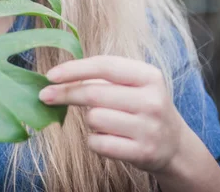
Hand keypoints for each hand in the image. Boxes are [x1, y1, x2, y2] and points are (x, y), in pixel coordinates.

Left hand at [39, 56, 185, 174]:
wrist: (175, 145)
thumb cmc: (144, 106)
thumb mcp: (136, 83)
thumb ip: (106, 75)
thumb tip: (61, 76)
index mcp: (149, 75)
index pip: (104, 66)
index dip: (74, 69)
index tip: (50, 74)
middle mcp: (151, 100)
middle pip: (94, 93)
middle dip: (65, 93)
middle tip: (44, 95)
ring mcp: (148, 128)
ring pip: (94, 119)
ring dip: (90, 120)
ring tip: (106, 121)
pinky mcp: (141, 153)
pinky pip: (98, 143)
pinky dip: (95, 140)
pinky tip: (107, 138)